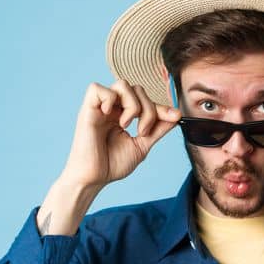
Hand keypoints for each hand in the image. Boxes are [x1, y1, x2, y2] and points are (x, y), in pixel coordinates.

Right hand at [60, 79, 180, 189]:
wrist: (94, 178)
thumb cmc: (112, 164)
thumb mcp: (142, 145)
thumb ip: (158, 129)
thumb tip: (176, 115)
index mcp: (122, 115)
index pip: (145, 99)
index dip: (161, 107)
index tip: (175, 117)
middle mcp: (111, 108)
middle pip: (137, 89)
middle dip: (149, 109)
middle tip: (143, 131)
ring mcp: (99, 108)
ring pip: (122, 84)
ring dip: (132, 105)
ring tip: (126, 125)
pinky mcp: (87, 109)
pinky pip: (96, 88)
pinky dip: (109, 98)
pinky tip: (110, 116)